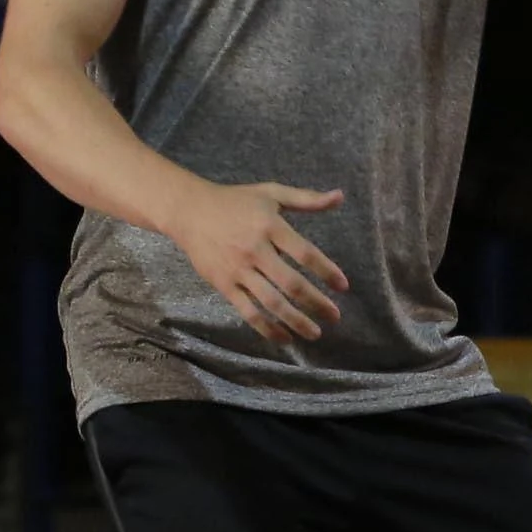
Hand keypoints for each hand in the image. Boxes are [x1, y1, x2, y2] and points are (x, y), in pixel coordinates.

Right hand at [175, 181, 350, 340]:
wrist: (189, 211)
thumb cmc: (234, 201)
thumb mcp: (271, 193)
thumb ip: (307, 199)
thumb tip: (340, 197)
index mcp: (271, 226)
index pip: (305, 254)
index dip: (326, 271)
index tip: (343, 286)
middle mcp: (255, 250)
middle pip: (291, 283)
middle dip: (316, 303)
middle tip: (335, 317)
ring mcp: (238, 270)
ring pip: (271, 302)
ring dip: (295, 321)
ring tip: (315, 333)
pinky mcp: (223, 284)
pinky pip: (248, 311)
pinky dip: (266, 327)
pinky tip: (284, 337)